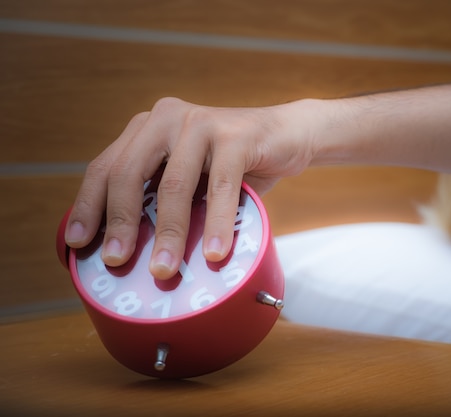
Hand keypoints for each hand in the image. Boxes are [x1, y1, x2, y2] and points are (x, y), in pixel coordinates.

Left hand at [64, 97, 314, 279]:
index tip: (79, 243)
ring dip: (168, 233)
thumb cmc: (234, 164)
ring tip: (165, 270)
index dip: (89, 206)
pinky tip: (213, 253)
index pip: (106, 167)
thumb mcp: (191, 176)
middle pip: (129, 174)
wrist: (287, 135)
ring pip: (174, 185)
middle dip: (121, 223)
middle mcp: (167, 119)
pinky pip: (221, 188)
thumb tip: (134, 249)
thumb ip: (163, 195)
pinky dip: (216, 224)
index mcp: (148, 129)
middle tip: (117, 261)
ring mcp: (200, 123)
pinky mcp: (235, 135)